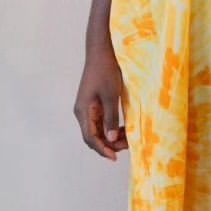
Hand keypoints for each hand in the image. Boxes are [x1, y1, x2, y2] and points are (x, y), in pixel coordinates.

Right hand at [73, 41, 128, 161]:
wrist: (101, 52)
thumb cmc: (106, 71)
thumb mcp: (111, 96)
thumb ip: (111, 118)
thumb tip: (110, 139)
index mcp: (83, 111)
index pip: (90, 138)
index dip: (102, 149)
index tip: (115, 157)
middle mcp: (82, 112)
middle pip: (93, 136)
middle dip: (108, 145)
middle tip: (126, 146)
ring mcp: (88, 108)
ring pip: (98, 130)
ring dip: (110, 137)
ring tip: (127, 138)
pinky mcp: (94, 104)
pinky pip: (101, 122)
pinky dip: (111, 128)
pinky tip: (123, 129)